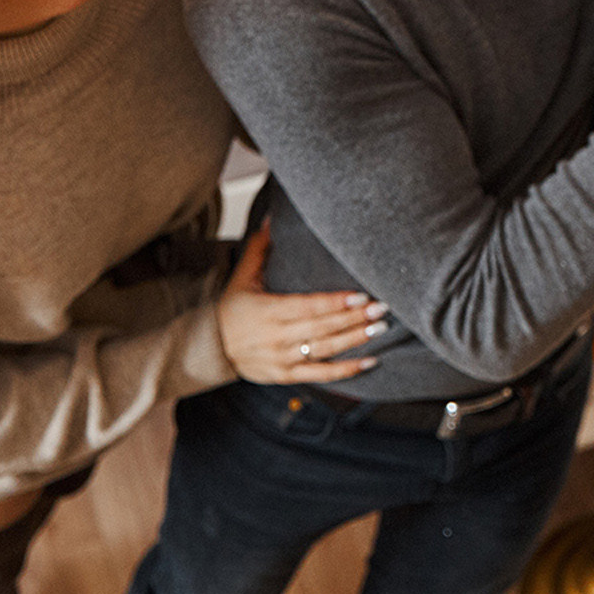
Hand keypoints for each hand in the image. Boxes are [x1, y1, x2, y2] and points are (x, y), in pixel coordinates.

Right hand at [214, 220, 384, 385]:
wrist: (211, 348)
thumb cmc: (231, 308)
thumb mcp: (242, 276)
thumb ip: (260, 248)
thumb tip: (272, 217)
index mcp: (269, 311)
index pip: (309, 306)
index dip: (336, 302)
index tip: (361, 296)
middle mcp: (277, 337)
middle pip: (322, 327)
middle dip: (355, 318)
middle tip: (382, 309)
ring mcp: (283, 359)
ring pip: (325, 350)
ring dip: (355, 340)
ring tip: (380, 329)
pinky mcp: (287, 375)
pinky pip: (321, 375)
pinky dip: (346, 371)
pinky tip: (370, 361)